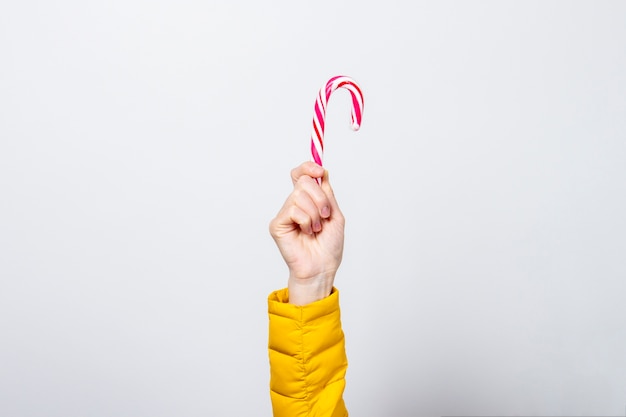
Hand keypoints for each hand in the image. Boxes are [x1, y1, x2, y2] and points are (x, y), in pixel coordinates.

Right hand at [269, 162, 344, 304]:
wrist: (322, 267)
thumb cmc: (329, 246)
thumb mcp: (334, 214)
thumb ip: (327, 193)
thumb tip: (321, 172)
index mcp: (308, 200)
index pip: (301, 175)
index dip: (308, 168)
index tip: (320, 172)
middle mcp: (294, 204)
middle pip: (303, 182)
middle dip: (320, 198)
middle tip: (325, 215)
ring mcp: (285, 213)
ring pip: (299, 195)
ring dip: (315, 213)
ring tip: (316, 229)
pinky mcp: (277, 224)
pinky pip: (293, 210)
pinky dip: (306, 221)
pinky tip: (306, 233)